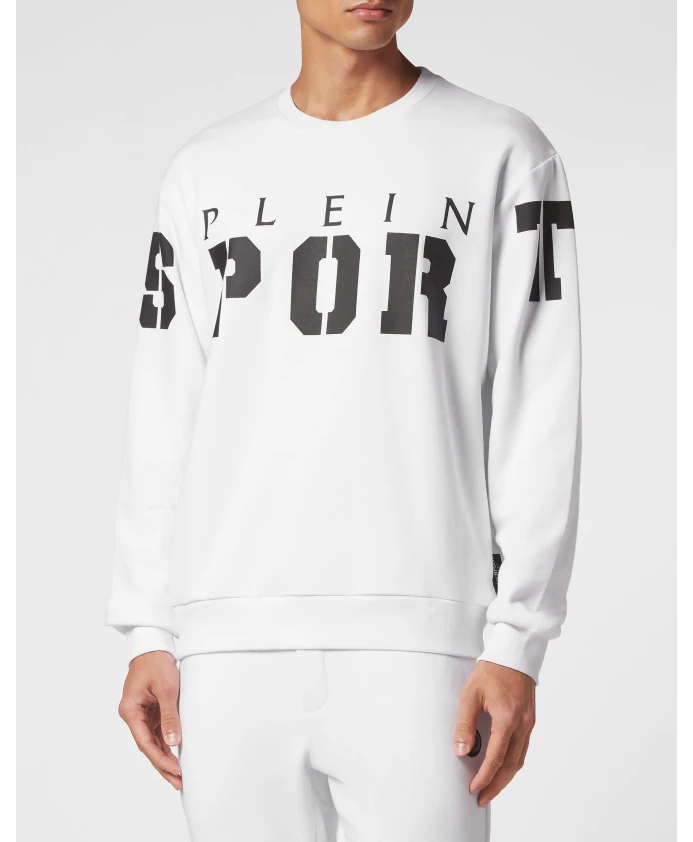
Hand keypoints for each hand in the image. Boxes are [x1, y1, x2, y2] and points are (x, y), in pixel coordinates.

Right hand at [118, 651, 182, 789]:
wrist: (153, 644)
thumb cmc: (157, 663)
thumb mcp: (166, 689)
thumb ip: (169, 716)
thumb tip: (173, 741)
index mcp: (130, 711)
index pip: (145, 742)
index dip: (160, 759)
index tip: (175, 771)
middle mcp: (133, 714)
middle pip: (148, 746)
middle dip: (163, 765)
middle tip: (178, 782)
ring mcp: (140, 712)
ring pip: (152, 740)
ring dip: (165, 756)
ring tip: (179, 775)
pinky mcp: (149, 709)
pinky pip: (157, 730)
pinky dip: (166, 743)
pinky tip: (175, 755)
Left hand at [453, 661, 535, 806]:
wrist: (514, 654)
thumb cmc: (491, 670)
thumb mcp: (470, 694)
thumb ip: (465, 724)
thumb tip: (461, 751)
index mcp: (507, 719)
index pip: (496, 758)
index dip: (484, 777)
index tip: (474, 789)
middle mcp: (522, 725)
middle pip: (511, 766)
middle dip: (496, 785)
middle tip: (482, 798)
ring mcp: (529, 723)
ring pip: (519, 760)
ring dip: (506, 777)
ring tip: (491, 788)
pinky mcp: (530, 720)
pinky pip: (523, 749)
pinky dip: (513, 763)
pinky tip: (503, 767)